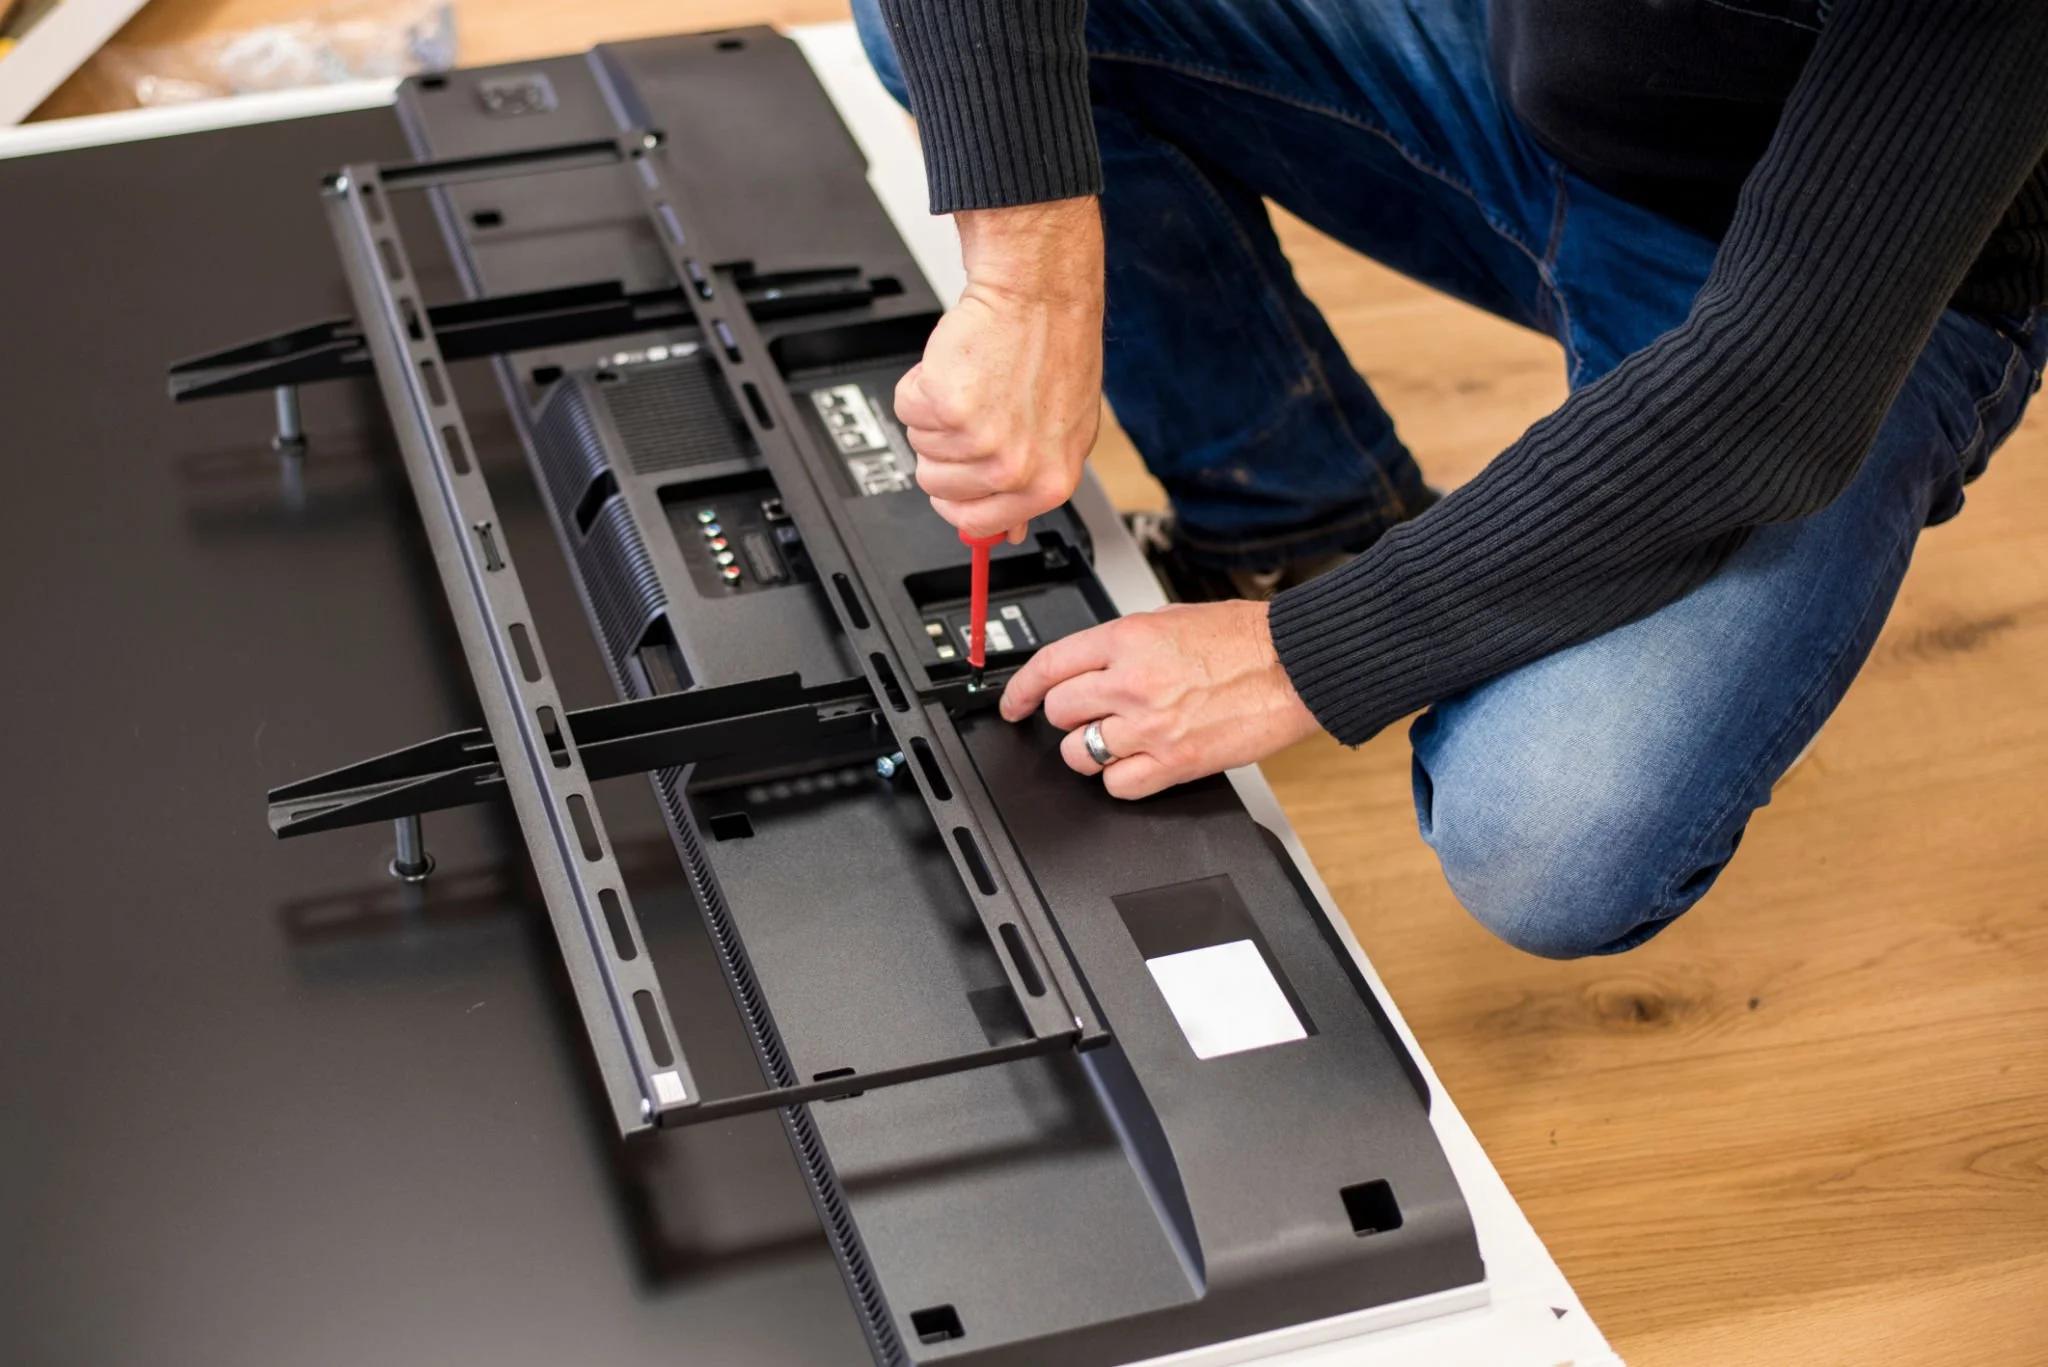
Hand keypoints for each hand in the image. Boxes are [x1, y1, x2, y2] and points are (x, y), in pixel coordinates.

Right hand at [896, 198, 1104, 541]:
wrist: (1039, 294)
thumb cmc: (1055, 350)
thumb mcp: (1062, 433)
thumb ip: (1031, 485)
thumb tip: (1005, 530)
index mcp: (1048, 483)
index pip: (976, 523)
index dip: (957, 499)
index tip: (956, 482)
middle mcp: (1015, 467)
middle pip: (936, 487)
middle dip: (944, 448)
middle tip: (975, 412)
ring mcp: (980, 439)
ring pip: (919, 447)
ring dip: (934, 413)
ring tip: (973, 384)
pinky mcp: (947, 404)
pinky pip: (906, 409)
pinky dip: (920, 384)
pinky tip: (956, 367)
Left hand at [999, 601, 1321, 798]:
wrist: (1294, 664)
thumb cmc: (1244, 638)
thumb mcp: (1170, 619)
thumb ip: (1123, 644)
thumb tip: (1088, 665)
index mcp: (1127, 639)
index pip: (1049, 666)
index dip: (1021, 690)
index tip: (1014, 704)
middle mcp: (1131, 682)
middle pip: (1059, 712)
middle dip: (1066, 717)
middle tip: (1086, 716)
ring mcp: (1150, 726)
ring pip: (1079, 753)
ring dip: (1090, 750)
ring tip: (1116, 740)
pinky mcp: (1175, 761)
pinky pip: (1118, 784)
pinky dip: (1121, 779)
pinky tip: (1138, 763)